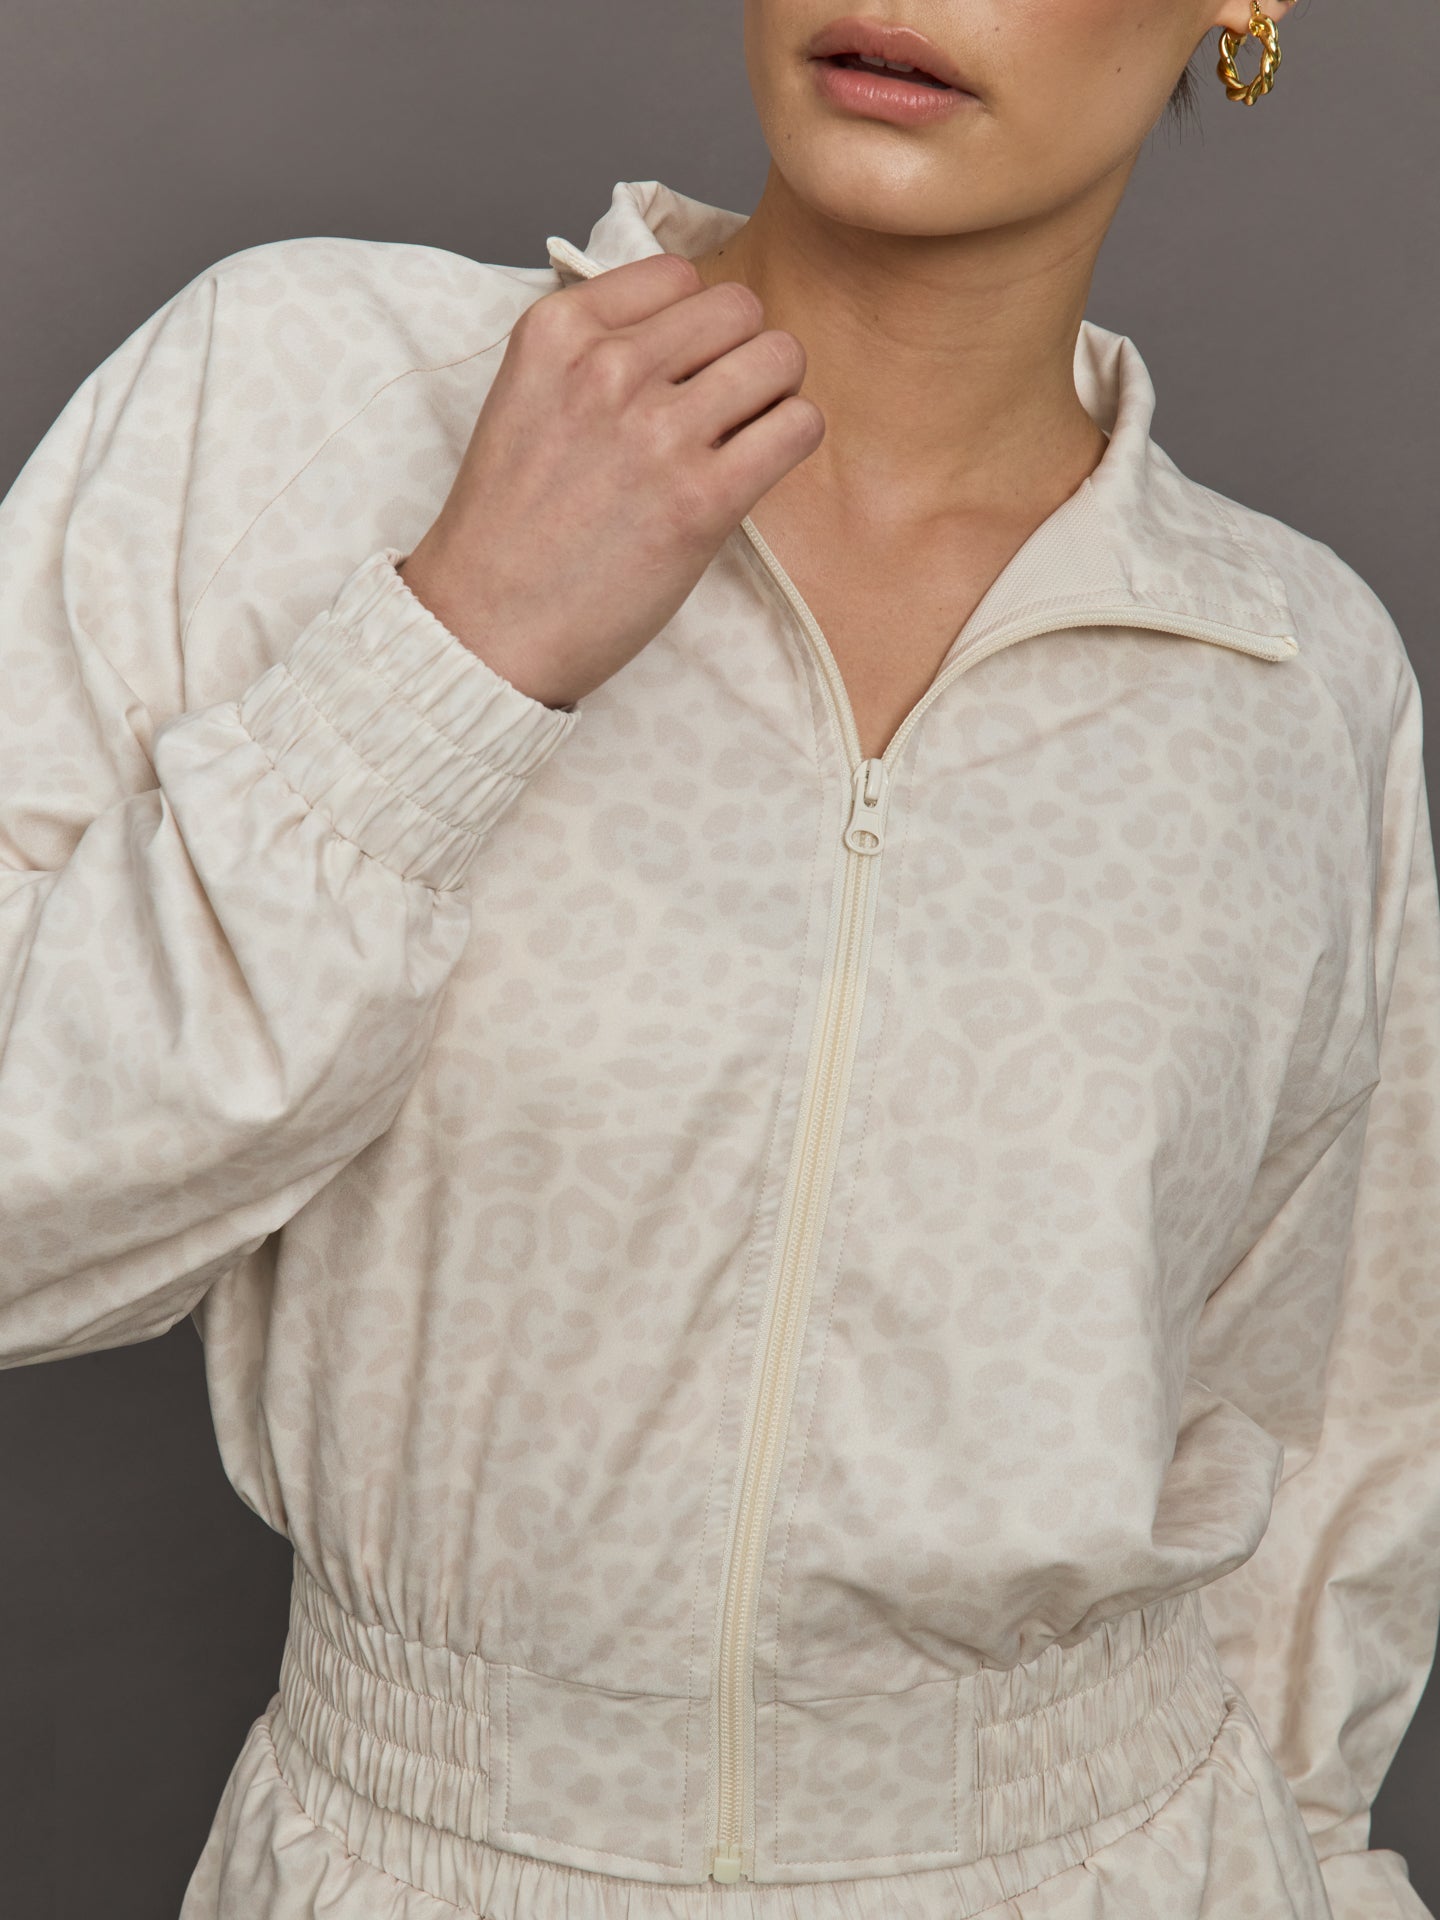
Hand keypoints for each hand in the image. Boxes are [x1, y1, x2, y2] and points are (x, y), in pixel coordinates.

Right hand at [397, 252, 823, 708]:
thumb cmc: (510, 527)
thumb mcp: (526, 398)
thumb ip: (596, 350)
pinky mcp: (702, 498)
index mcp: (558, 331)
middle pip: (740, 308)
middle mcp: (608, 368)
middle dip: (742, 352)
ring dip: (775, 395)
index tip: (679, 371)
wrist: (485, 626)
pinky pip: (797, 426)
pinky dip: (791, 440)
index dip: (693, 324)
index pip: (678, 276)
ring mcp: (657, 432)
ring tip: (740, 438)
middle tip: (721, 407)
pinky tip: (756, 469)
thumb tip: (692, 329)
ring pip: (779, 358)